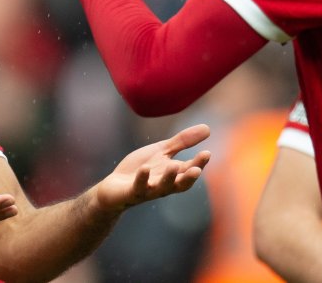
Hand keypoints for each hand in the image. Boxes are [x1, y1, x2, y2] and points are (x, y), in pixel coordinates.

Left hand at [92, 124, 210, 214]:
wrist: (114, 187)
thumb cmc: (141, 169)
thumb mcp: (162, 152)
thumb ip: (182, 142)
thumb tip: (208, 128)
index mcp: (172, 174)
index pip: (189, 170)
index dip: (198, 163)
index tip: (207, 153)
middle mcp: (163, 184)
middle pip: (179, 183)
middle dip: (189, 177)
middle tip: (197, 169)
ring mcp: (148, 189)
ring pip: (161, 188)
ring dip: (168, 179)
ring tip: (173, 166)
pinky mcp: (132, 192)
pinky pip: (138, 188)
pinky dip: (142, 179)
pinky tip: (145, 168)